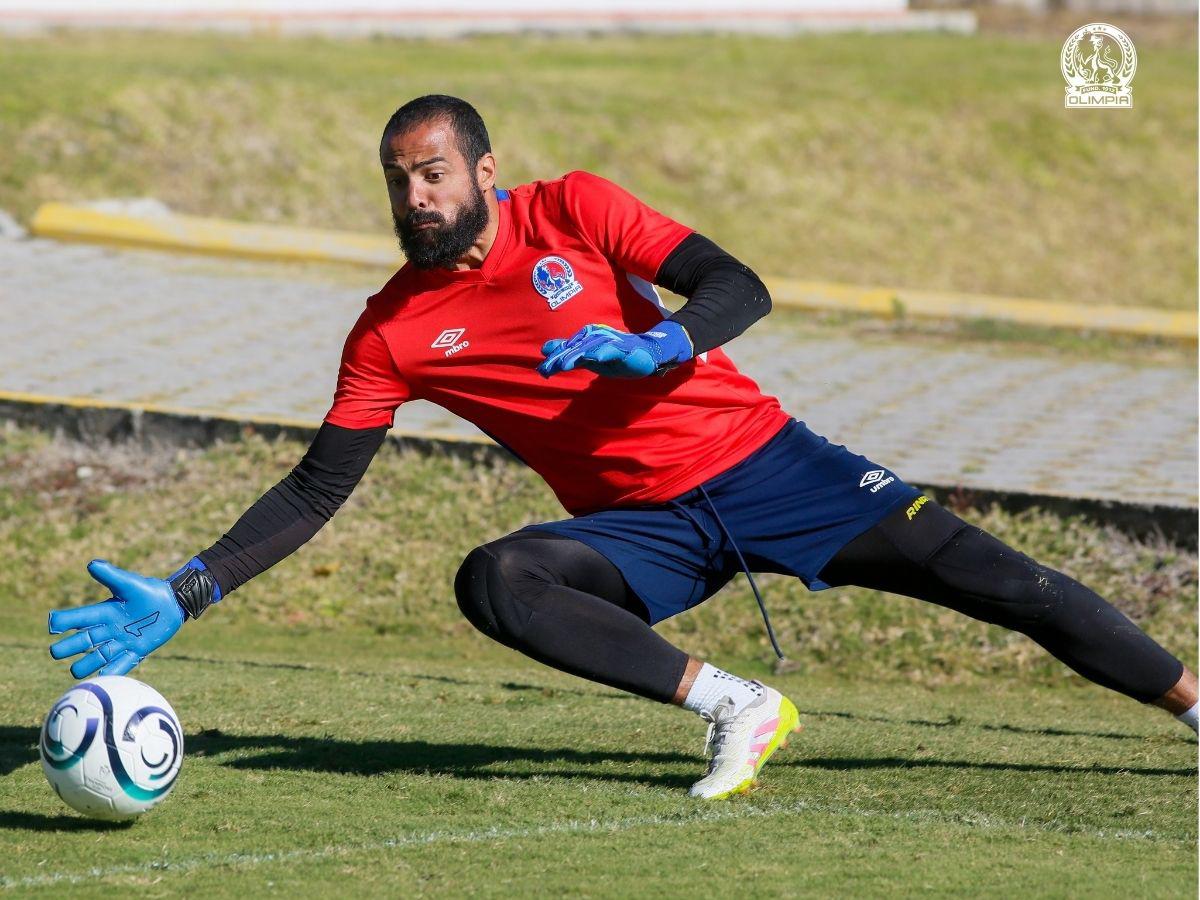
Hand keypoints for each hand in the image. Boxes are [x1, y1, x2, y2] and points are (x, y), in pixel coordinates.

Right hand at [48, 560, 184, 677]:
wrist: (173, 603)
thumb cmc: (149, 590)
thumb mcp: (130, 583)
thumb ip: (112, 575)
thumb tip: (91, 564)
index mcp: (104, 612)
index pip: (79, 618)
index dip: (64, 621)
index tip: (52, 626)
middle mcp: (108, 629)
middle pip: (82, 641)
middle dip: (67, 647)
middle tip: (56, 652)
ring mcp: (122, 641)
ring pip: (98, 657)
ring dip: (86, 664)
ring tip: (75, 671)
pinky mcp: (137, 650)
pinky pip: (122, 664)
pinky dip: (113, 671)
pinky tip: (103, 677)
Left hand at [537, 321, 692, 378]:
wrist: (646, 354)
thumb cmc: (615, 355)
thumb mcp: (588, 355)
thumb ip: (568, 351)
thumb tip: (544, 349)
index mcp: (587, 338)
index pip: (568, 349)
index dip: (554, 360)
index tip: (542, 372)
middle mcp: (597, 337)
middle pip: (576, 348)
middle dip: (561, 358)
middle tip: (548, 369)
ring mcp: (611, 341)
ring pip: (591, 347)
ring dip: (578, 355)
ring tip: (564, 364)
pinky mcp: (624, 347)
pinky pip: (613, 349)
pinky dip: (604, 352)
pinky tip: (596, 359)